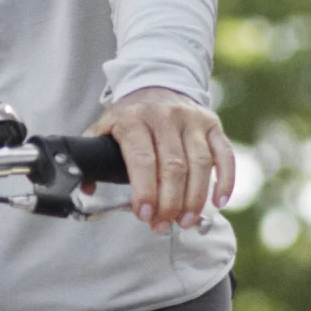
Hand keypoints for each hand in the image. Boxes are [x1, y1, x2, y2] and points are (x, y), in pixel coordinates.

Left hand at [96, 86, 235, 229]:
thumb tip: (86, 189)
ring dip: (194, 199)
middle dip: (169, 202)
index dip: (145, 190)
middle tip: (163, 225)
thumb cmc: (129, 118)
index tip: (145, 215)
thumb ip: (92, 157)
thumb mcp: (104, 128)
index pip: (142, 159)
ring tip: (185, 221)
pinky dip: (224, 180)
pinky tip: (218, 202)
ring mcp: (192, 119)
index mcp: (134, 119)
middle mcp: (165, 116)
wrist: (156, 85)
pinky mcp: (212, 124)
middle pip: (173, 167)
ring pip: (200, 164)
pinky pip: (224, 155)